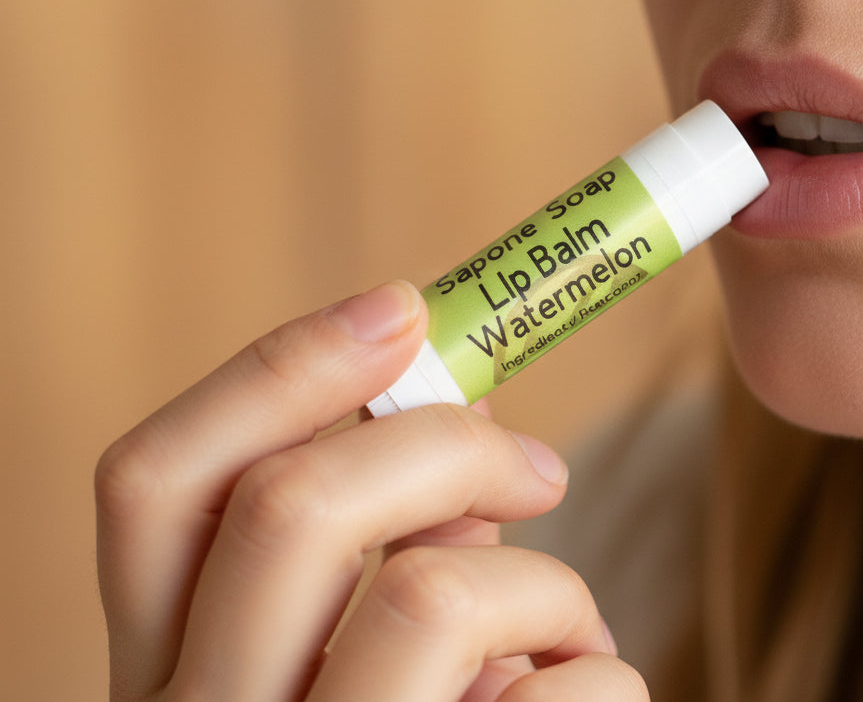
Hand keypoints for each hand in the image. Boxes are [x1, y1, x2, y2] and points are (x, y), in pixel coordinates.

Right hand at [95, 281, 646, 700]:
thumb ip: (369, 566)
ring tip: (574, 623)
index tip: (404, 305)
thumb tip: (462, 455)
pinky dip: (602, 674)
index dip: (278, 368)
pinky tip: (583, 701)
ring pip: (432, 595)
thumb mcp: (341, 670)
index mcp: (166, 677)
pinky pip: (559, 696)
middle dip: (447, 443)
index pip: (156, 483)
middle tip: (539, 464)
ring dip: (546, 581)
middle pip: (292, 508)